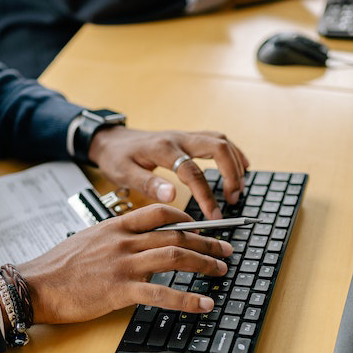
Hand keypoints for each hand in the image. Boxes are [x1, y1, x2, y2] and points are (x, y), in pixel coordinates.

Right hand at [18, 204, 233, 323]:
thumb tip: (133, 247)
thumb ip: (113, 240)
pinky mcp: (120, 290)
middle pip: (175, 233)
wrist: (34, 285)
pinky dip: (188, 299)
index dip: (185, 217)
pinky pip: (161, 292)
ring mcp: (123, 264)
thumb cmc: (56, 267)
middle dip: (206, 241)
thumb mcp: (86, 241)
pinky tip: (204, 304)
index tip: (200, 226)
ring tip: (221, 270)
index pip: (159, 212)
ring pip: (175, 255)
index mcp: (115, 226)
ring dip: (204, 262)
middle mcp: (123, 241)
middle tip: (226, 249)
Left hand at [89, 127, 248, 220]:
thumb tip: (171, 196)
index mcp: (163, 150)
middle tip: (233, 200)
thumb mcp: (124, 173)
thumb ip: (148, 184)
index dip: (206, 195)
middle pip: (217, 147)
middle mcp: (178, 139)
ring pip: (220, 142)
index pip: (192, 171)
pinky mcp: (188, 138)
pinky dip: (232, 152)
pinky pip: (217, 140)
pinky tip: (242, 166)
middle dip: (231, 174)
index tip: (214, 215)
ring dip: (234, 164)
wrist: (111, 140)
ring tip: (239, 189)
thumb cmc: (117, 158)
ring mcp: (185, 136)